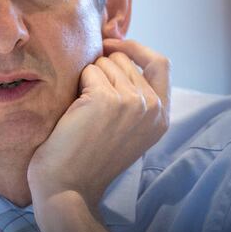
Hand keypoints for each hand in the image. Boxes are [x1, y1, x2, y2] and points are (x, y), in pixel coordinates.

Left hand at [27, 38, 170, 207]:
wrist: (68, 186)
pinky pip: (88, 71)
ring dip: (89, 78)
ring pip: (105, 62)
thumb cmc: (89, 157)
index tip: (113, 45)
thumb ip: (136, 96)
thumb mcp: (128, 128)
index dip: (137, 48)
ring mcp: (132, 102)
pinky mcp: (106, 99)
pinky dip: (77, 84)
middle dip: (102, 70)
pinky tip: (75, 113)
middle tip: (88, 102)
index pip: (161, 63)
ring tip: (83, 112)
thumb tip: (118, 52)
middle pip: (125, 60)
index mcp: (162, 116)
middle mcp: (152, 107)